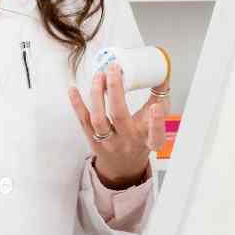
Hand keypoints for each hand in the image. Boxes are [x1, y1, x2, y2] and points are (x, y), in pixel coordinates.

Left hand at [68, 62, 167, 185]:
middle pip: (119, 116)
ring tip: (99, 75)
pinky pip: (82, 120)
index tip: (155, 107)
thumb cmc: (140, 139)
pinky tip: (73, 88)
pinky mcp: (91, 138)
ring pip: (98, 119)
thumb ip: (159, 100)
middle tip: (114, 69)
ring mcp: (107, 141)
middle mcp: (127, 141)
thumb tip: (162, 72)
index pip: (155, 134)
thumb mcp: (154, 124)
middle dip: (115, 91)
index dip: (156, 122)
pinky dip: (77, 103)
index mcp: (147, 140)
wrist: (122, 165)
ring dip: (96, 94)